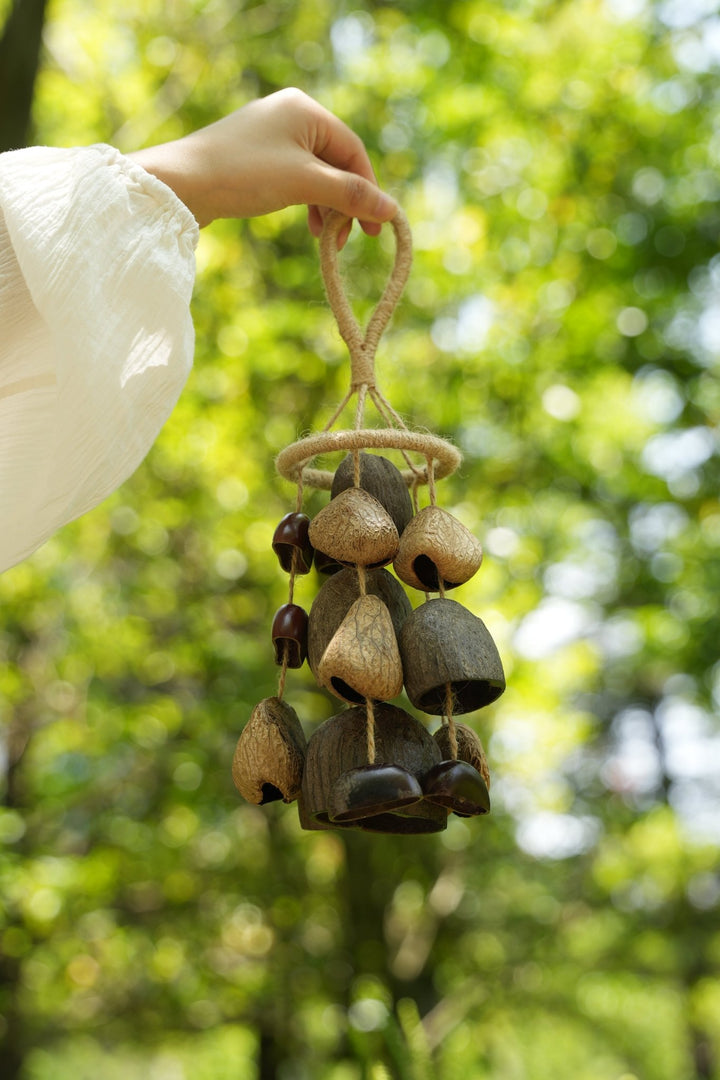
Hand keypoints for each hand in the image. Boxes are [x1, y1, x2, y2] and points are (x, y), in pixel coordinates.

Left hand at [129, 88, 396, 242]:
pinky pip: (295, 179)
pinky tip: (308, 226)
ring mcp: (270, 136)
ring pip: (316, 174)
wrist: (180, 185)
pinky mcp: (255, 157)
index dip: (367, 190)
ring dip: (326, 208)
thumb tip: (391, 210)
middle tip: (346, 239)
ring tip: (325, 239)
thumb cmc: (243, 175)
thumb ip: (350, 194)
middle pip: (336, 162)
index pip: (353, 151)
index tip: (373, 229)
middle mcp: (290, 115)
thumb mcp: (304, 184)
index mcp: (305, 109)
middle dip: (344, 203)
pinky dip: (306, 203)